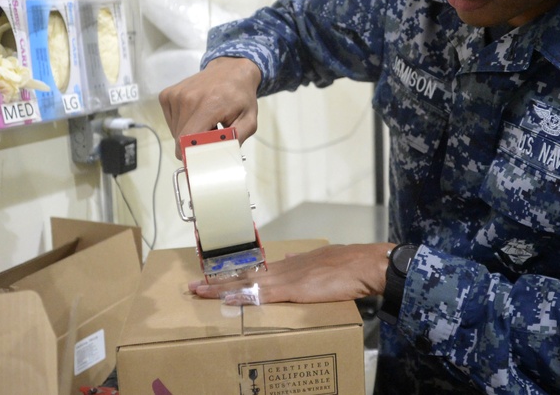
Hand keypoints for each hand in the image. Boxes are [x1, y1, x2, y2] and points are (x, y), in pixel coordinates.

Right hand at [158, 56, 261, 157]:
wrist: (231, 69)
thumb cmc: (240, 96)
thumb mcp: (249, 120)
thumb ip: (236, 140)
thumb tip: (221, 158)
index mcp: (209, 104)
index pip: (187, 139)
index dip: (191, 154)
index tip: (201, 159)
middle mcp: (188, 98)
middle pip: (180, 138)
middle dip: (194, 144)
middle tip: (211, 133)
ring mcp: (175, 95)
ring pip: (175, 132)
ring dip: (189, 133)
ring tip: (206, 121)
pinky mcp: (167, 94)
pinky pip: (171, 121)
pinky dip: (182, 123)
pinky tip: (196, 114)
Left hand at [190, 243, 394, 303]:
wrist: (364, 264)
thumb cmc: (350, 265)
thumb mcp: (323, 260)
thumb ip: (305, 263)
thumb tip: (291, 259)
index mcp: (291, 263)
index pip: (256, 269)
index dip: (235, 273)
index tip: (216, 275)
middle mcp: (284, 268)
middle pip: (244, 274)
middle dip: (219, 280)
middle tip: (195, 284)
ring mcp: (286, 277)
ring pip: (246, 283)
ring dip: (222, 288)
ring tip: (200, 291)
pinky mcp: (292, 289)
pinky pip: (262, 294)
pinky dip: (243, 296)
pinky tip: (228, 299)